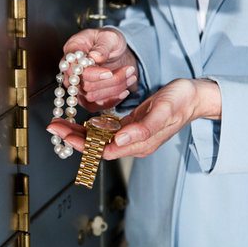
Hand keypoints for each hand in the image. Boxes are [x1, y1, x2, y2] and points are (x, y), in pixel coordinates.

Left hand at [47, 78, 220, 159]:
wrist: (194, 97)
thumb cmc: (181, 101)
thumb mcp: (164, 110)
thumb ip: (143, 128)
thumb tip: (119, 140)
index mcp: (139, 143)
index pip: (103, 149)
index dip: (81, 144)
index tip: (63, 134)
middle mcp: (133, 143)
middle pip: (97, 146)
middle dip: (73, 137)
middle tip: (53, 126)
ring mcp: (132, 136)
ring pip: (99, 139)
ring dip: (78, 133)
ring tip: (60, 124)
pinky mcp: (131, 127)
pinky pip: (106, 131)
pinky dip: (90, 127)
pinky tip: (80, 122)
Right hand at [62, 28, 138, 110]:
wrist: (113, 50)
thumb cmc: (108, 40)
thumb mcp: (109, 37)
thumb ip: (102, 46)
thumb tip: (95, 57)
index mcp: (72, 51)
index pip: (75, 68)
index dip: (92, 74)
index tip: (109, 72)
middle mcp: (70, 70)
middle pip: (84, 85)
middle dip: (110, 81)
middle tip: (129, 71)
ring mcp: (76, 86)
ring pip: (91, 96)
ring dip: (114, 90)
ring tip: (131, 77)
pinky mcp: (84, 96)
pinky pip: (94, 106)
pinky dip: (111, 101)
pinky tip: (124, 91)